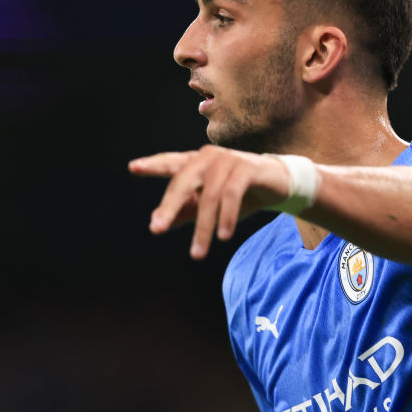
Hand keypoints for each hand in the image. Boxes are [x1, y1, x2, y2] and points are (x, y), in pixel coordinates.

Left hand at [128, 145, 289, 258]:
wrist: (278, 185)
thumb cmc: (239, 193)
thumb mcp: (208, 204)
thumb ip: (184, 211)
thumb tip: (155, 223)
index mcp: (196, 162)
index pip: (171, 163)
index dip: (153, 165)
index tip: (133, 168)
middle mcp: (209, 157)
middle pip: (183, 181)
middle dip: (169, 207)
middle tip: (156, 229)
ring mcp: (228, 160)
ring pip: (208, 196)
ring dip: (203, 227)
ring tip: (197, 254)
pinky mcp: (247, 168)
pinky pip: (231, 195)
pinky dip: (226, 217)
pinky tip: (223, 236)